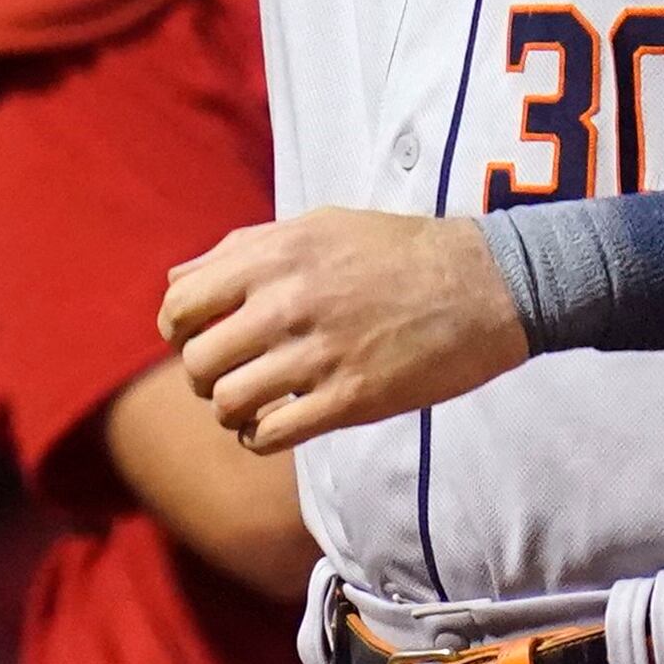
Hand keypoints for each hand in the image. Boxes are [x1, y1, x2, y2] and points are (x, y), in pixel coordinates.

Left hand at [160, 207, 528, 454]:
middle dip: (203, 376)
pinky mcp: (349, 399)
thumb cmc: (398, 251)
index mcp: (274, 256)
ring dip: (231, 411)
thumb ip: (242, 250)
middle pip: (197, 361)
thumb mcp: (317, 226)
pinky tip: (276, 425)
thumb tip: (177, 280)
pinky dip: (259, 437)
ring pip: (227, 403)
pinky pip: (269, 436)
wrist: (486, 284)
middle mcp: (287, 304)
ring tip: (253, 404)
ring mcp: (318, 354)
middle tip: (229, 375)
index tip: (199, 338)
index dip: (178, 331)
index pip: (180, 306)